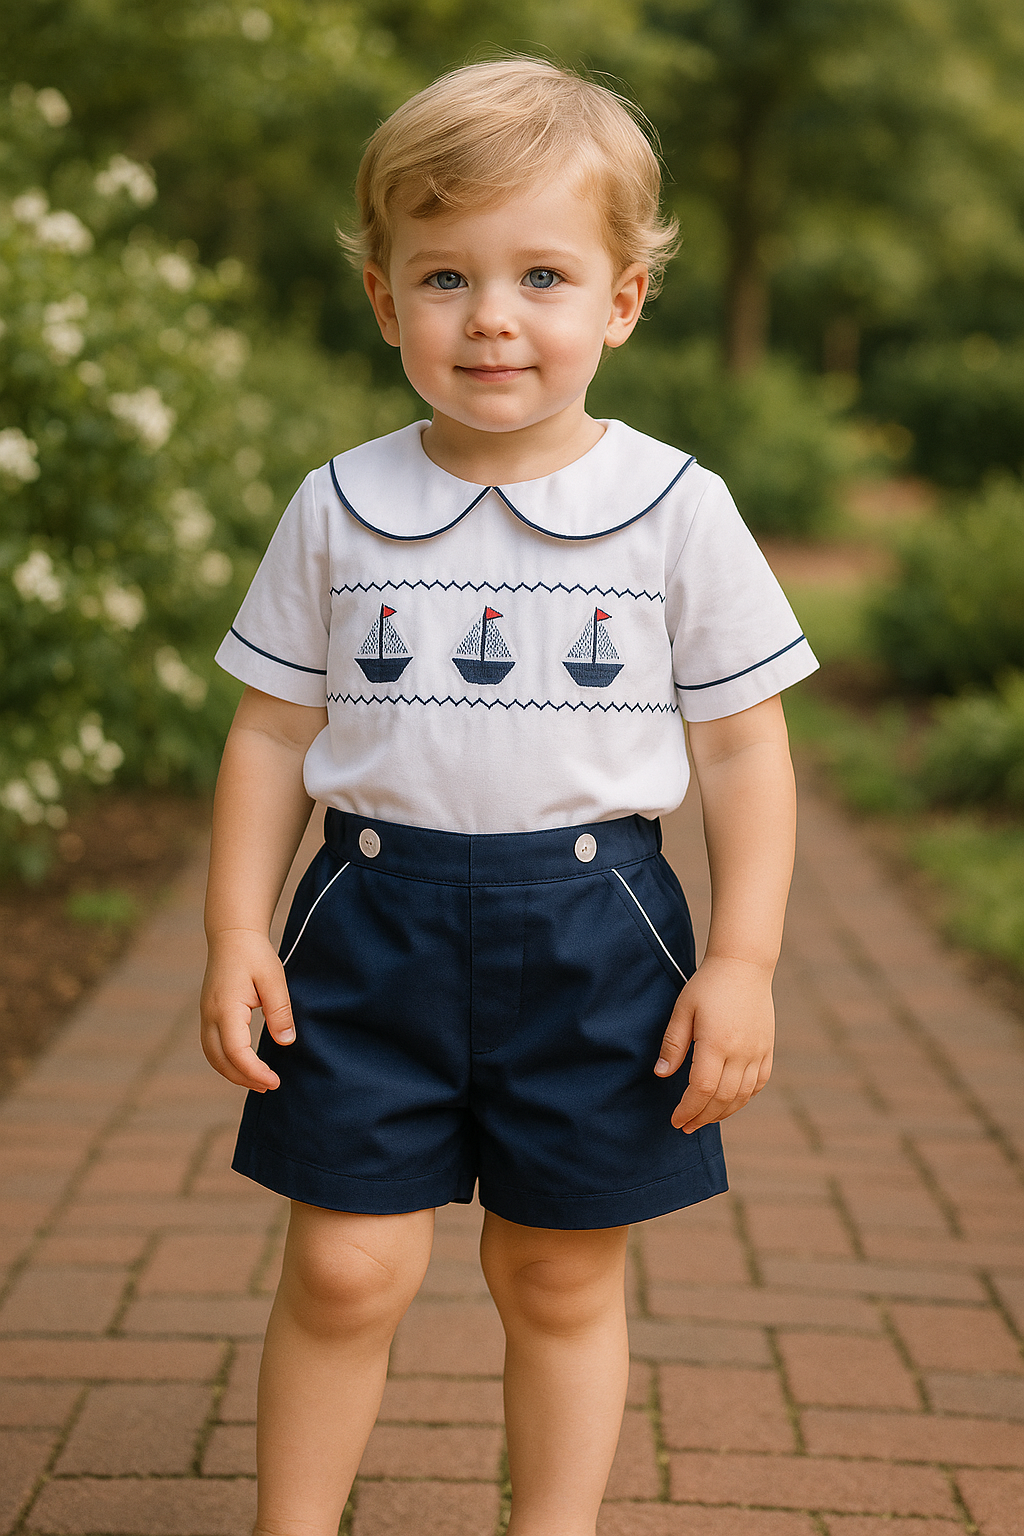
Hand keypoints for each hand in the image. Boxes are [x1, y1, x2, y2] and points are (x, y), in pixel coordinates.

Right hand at [200, 928, 295, 1090]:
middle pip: (220, 1060)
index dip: (254, 1071)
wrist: (232, 935)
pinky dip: (226, 1062)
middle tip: (271, 1086)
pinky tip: (245, 1065)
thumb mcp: (274, 979)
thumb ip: (279, 1010)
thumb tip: (285, 1042)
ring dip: (233, 1073)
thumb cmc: (255, 955)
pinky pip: (212, 1047)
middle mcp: (210, 1015)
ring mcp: (206, 1015)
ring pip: (213, 1056)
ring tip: (259, 1082)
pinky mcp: (208, 1014)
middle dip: (244, 1078)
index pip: (236, 1051)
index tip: (275, 1081)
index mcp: (225, 1008)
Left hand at [653, 955, 774, 1132]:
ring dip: (722, 1113)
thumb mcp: (682, 1009)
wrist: (744, 966)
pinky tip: (729, 1103)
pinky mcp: (767, 1048)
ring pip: (742, 1095)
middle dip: (702, 1117)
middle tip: (686, 1126)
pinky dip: (744, 1098)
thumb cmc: (707, 985)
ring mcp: (758, 1051)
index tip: (676, 1120)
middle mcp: (741, 1051)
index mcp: (716, 1043)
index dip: (688, 1109)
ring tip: (704, 1119)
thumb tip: (661, 1075)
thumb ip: (673, 1044)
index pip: (702, 1089)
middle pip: (722, 1098)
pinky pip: (758, 1083)